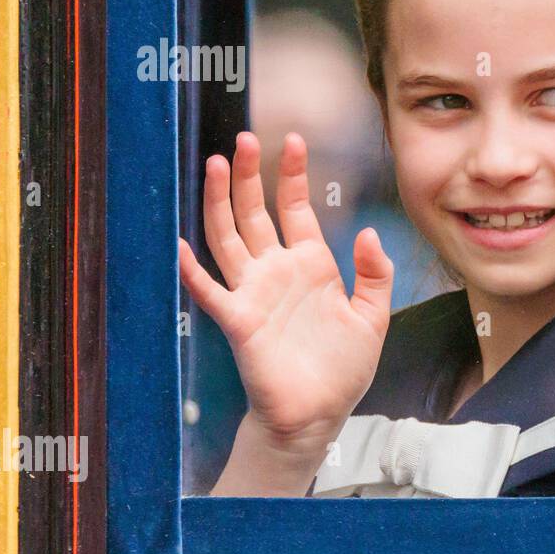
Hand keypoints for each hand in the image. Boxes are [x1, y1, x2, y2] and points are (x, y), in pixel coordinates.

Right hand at [179, 132, 392, 485]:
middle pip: (255, 213)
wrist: (319, 414)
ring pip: (229, 238)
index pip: (296, 209)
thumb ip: (375, 274)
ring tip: (214, 165)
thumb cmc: (343, 368)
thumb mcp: (373, 317)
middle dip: (248, 176)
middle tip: (243, 139)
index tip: (292, 140)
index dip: (292, 175)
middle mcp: (278, 272)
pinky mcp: (239, 321)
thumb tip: (368, 233)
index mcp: (312, 265)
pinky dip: (192, 270)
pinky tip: (179, 245)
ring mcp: (254, 293)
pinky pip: (209, 291)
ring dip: (219, 203)